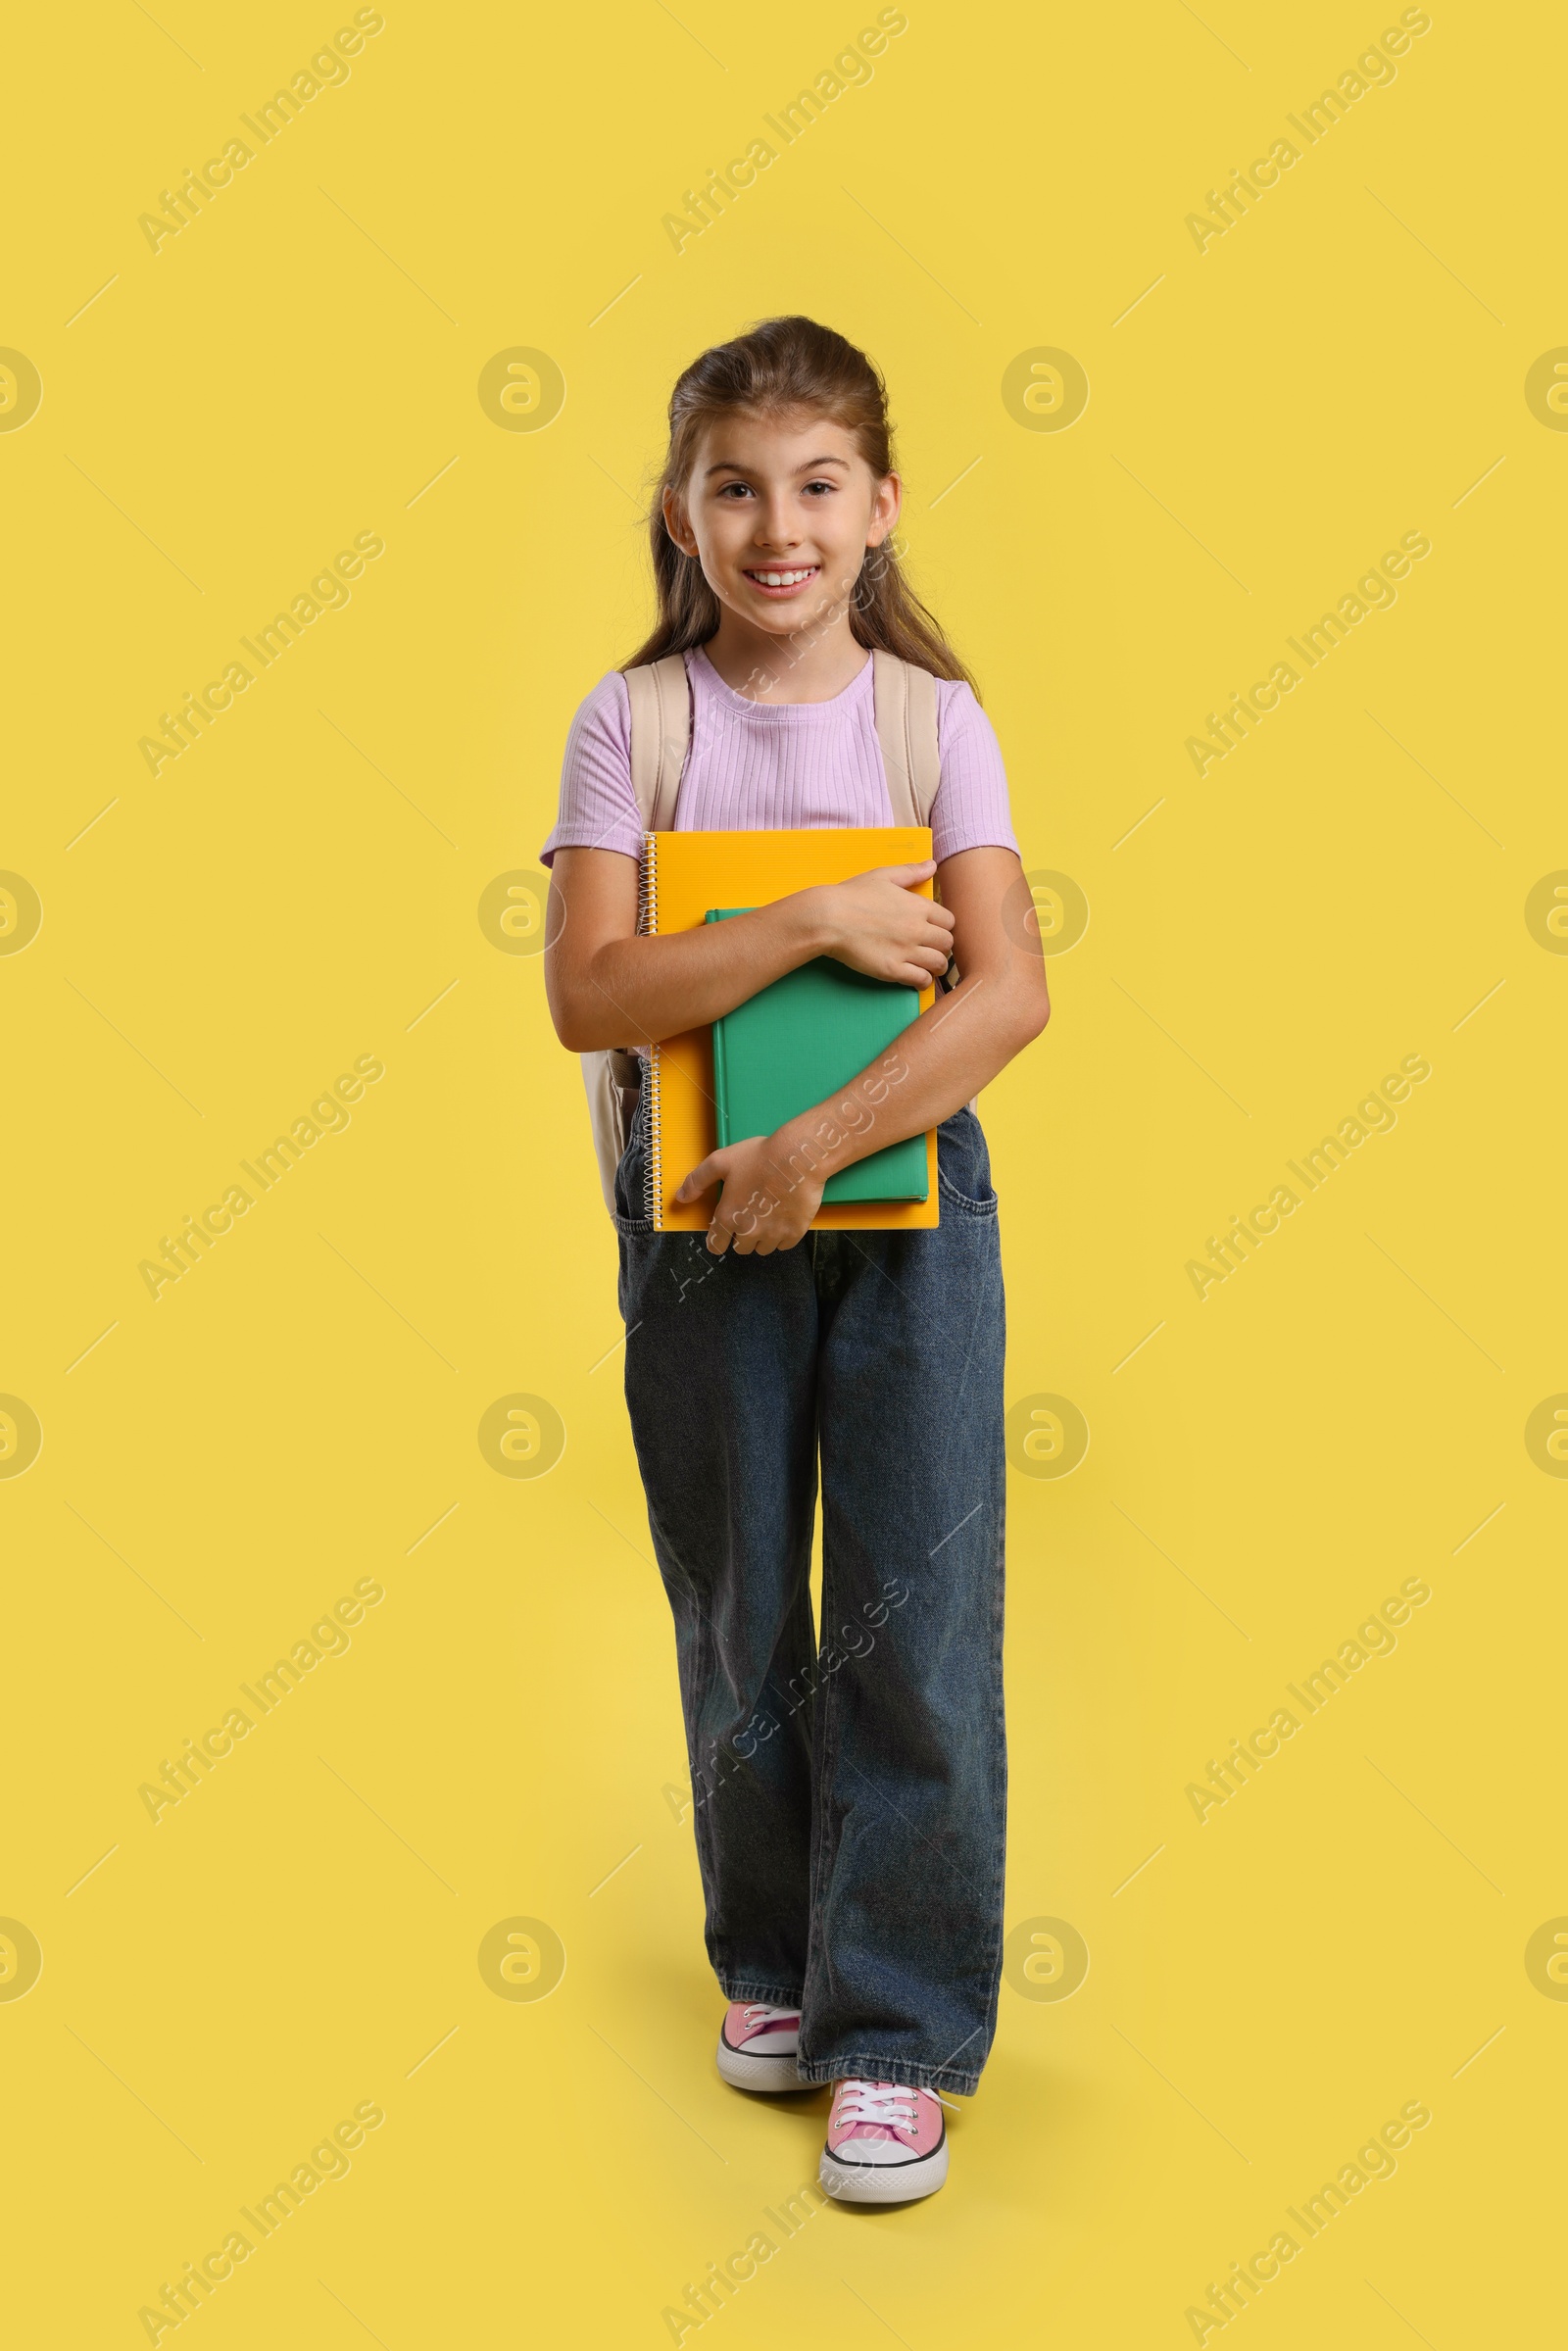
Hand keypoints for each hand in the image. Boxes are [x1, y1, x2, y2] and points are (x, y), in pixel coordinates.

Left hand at [675, 1129, 824, 1255]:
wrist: (799, 1157)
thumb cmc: (759, 1156)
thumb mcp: (720, 1161)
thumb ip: (697, 1181)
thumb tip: (680, 1197)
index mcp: (728, 1216)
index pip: (716, 1246)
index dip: (718, 1239)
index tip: (724, 1233)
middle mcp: (750, 1230)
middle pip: (741, 1249)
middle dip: (741, 1236)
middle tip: (749, 1215)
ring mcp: (774, 1233)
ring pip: (763, 1249)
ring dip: (762, 1238)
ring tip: (766, 1216)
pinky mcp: (795, 1232)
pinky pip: (784, 1245)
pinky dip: (782, 1236)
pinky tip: (782, 1218)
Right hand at [801, 861, 954, 989]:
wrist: (828, 917)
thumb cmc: (852, 895)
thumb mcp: (883, 875)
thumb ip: (911, 872)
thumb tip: (932, 865)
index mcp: (918, 906)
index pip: (949, 921)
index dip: (943, 926)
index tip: (934, 929)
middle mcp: (917, 929)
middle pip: (948, 943)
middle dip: (942, 946)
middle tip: (932, 948)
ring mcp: (906, 951)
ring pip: (939, 963)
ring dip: (936, 965)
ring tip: (928, 965)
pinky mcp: (893, 969)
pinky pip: (922, 979)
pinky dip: (923, 980)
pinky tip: (916, 976)